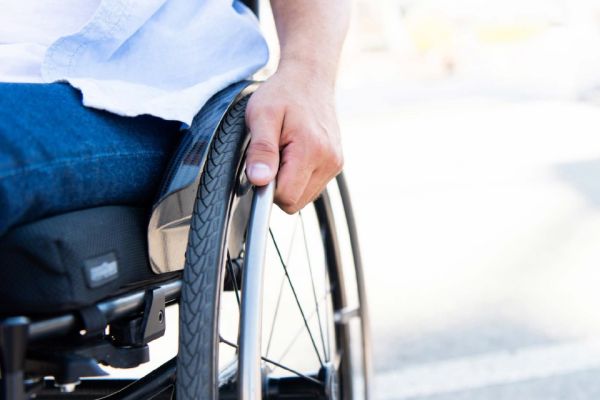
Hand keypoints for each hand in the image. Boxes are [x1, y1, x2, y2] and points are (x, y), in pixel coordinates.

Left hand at [245, 63, 342, 213]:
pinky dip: (299, 177)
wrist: (310, 77)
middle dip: (278, 185)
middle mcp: (329, 161)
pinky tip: (295, 154)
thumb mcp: (262, 115)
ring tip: (284, 151)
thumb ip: (261, 150)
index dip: (266, 186)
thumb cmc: (283, 93)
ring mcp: (335, 163)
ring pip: (303, 197)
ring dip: (289, 182)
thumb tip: (260, 181)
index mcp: (311, 150)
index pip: (285, 196)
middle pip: (294, 202)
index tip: (261, 163)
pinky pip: (311, 187)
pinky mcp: (336, 163)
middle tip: (272, 154)